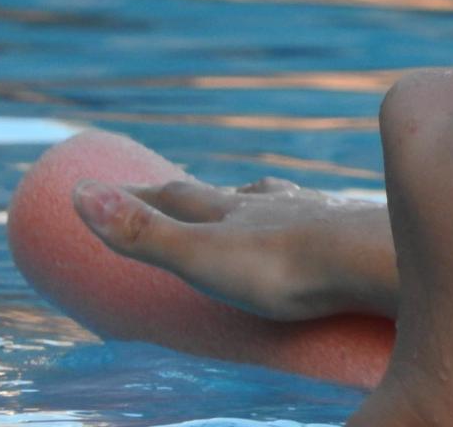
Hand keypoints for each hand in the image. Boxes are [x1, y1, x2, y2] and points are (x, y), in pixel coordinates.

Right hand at [72, 176, 397, 320]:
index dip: (141, 192)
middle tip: (184, 191)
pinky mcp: (350, 232)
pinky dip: (308, 219)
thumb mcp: (201, 256)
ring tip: (253, 200)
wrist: (371, 260)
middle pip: (226, 194)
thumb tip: (81, 193)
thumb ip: (145, 233)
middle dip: (200, 195)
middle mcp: (272, 204)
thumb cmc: (285, 267)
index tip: (113, 184)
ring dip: (258, 201)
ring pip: (278, 199)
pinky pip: (322, 220)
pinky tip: (321, 223)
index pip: (177, 195)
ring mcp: (314, 213)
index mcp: (231, 213)